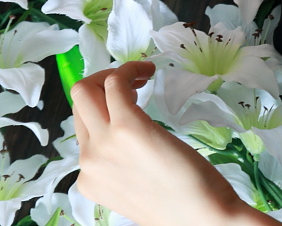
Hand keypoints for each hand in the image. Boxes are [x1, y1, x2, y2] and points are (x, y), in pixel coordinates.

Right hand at [71, 61, 256, 225]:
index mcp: (89, 180)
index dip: (104, 108)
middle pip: (78, 106)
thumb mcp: (140, 189)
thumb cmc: (183, 205)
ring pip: (85, 90)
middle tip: (136, 84)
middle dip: (102, 84)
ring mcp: (103, 146)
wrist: (203, 219)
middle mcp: (88, 162)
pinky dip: (129, 70)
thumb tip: (131, 146)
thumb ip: (126, 167)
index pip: (82, 129)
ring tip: (144, 76)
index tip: (131, 100)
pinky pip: (114, 84)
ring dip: (114, 74)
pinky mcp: (128, 128)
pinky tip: (149, 72)